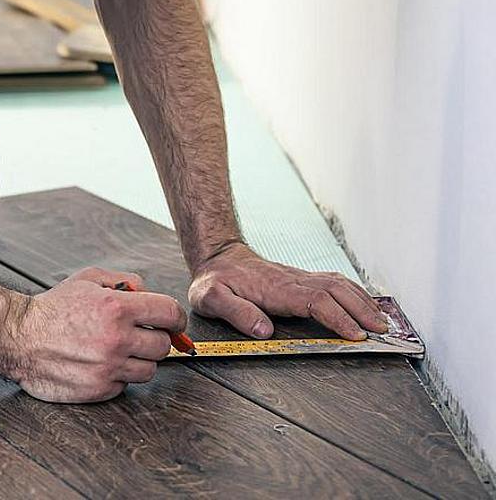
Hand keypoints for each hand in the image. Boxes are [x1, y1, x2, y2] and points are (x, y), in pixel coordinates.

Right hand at [9, 266, 186, 402]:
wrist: (19, 337)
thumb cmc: (53, 308)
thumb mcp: (88, 279)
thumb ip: (124, 280)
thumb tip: (148, 293)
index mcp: (117, 307)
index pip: (170, 313)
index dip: (175, 318)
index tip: (173, 322)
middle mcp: (117, 339)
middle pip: (163, 346)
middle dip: (154, 338)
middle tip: (137, 335)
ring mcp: (109, 367)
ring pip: (149, 370)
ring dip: (137, 360)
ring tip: (115, 349)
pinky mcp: (100, 388)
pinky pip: (125, 385)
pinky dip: (117, 375)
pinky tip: (98, 362)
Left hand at [189, 242, 389, 339]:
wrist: (217, 257)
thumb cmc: (214, 281)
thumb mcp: (210, 298)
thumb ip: (235, 312)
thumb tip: (264, 329)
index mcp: (275, 288)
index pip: (315, 301)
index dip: (338, 318)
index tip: (356, 335)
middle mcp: (293, 280)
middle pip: (336, 290)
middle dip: (362, 310)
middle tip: (383, 332)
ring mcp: (300, 278)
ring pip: (340, 284)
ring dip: (363, 301)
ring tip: (383, 321)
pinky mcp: (302, 279)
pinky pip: (335, 283)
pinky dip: (356, 293)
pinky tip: (367, 305)